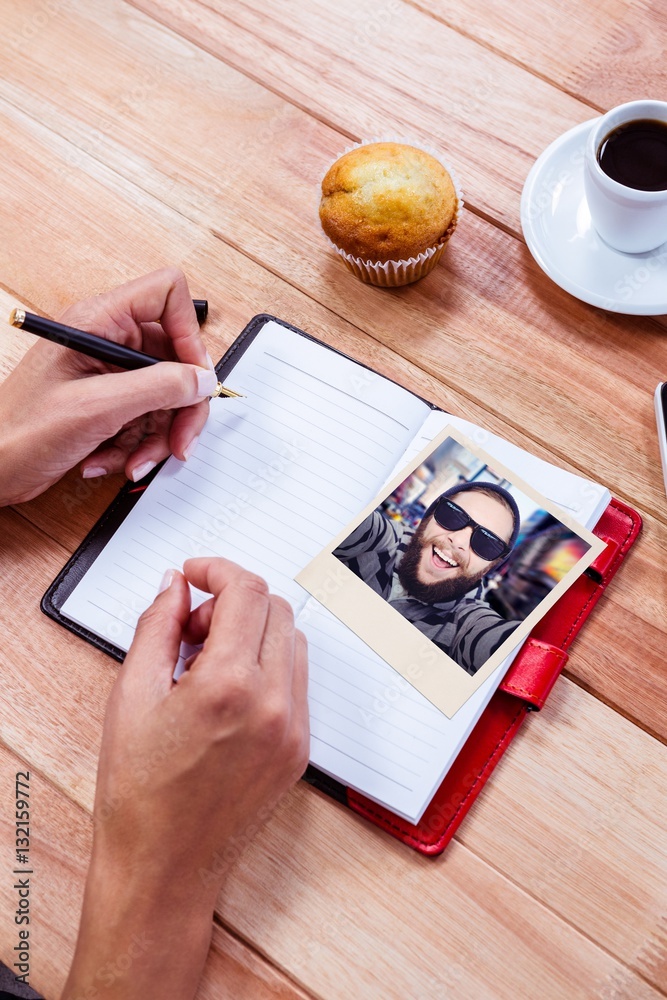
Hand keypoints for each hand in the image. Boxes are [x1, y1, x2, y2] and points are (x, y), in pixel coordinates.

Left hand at [0, 267, 218, 504]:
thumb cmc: (19, 432)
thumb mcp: (98, 407)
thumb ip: (158, 387)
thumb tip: (202, 378)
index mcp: (98, 321)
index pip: (166, 296)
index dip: (188, 333)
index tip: (194, 377)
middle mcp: (107, 341)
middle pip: (175, 358)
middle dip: (181, 406)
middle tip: (180, 442)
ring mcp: (109, 373)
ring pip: (166, 396)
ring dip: (158, 435)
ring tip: (135, 460)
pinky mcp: (109, 402)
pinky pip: (147, 419)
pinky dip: (139, 445)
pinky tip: (113, 460)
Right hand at [62, 557, 308, 999]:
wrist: (165, 867)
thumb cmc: (140, 792)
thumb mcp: (131, 696)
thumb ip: (157, 627)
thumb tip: (175, 586)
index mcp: (230, 686)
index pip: (246, 592)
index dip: (217, 570)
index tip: (194, 574)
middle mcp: (274, 704)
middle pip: (275, 609)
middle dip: (233, 602)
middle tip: (191, 628)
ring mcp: (294, 728)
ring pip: (292, 641)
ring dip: (254, 631)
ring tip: (206, 664)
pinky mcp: (300, 749)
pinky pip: (297, 680)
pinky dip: (268, 664)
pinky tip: (228, 690)